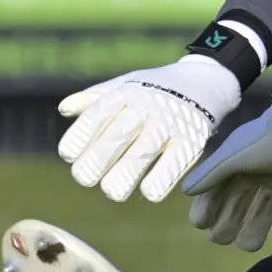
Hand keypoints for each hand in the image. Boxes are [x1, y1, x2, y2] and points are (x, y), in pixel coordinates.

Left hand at [56, 55, 243, 201]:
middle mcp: (146, 107)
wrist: (207, 80)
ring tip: (112, 190)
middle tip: (85, 178)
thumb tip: (64, 109)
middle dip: (95, 162)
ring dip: (123, 177)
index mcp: (126, 93)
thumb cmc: (156, 88)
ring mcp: (169, 125)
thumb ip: (95, 99)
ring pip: (141, 155)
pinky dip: (159, 181)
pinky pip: (173, 165)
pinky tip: (148, 191)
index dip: (80, 136)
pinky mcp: (192, 141)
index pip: (97, 115)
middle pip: (116, 137)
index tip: (69, 154)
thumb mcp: (126, 84)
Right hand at [181, 105, 271, 251]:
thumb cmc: (260, 144)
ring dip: (255, 229)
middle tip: (220, 238)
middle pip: (239, 204)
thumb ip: (209, 175)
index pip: (218, 190)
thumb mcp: (229, 159)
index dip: (207, 206)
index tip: (201, 223)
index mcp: (238, 166)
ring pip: (265, 211)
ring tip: (249, 245)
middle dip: (227, 223)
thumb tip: (186, 191)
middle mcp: (258, 175)